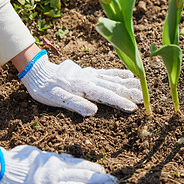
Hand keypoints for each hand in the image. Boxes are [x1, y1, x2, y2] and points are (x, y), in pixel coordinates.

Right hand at [0, 145, 117, 183]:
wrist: (2, 171)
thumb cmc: (18, 160)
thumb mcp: (39, 153)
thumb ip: (54, 157)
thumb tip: (65, 158)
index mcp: (57, 162)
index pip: (81, 165)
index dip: (94, 168)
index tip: (104, 170)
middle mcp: (59, 174)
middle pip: (85, 177)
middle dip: (101, 179)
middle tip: (114, 181)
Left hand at [19, 49, 142, 115]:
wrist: (39, 71)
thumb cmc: (46, 89)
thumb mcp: (56, 99)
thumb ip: (75, 104)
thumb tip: (93, 111)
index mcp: (84, 88)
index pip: (106, 96)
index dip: (120, 102)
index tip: (133, 108)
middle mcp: (90, 80)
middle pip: (114, 86)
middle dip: (130, 93)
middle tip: (144, 98)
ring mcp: (91, 75)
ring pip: (113, 79)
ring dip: (128, 84)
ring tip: (142, 87)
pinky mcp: (90, 72)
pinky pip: (108, 72)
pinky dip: (120, 73)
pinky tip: (130, 75)